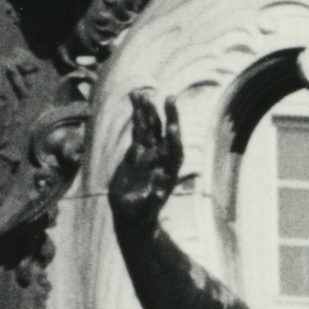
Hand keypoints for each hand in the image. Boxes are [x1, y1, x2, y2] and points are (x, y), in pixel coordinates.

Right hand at [107, 89, 184, 235]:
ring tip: (143, 94)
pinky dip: (137, 115)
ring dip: (149, 110)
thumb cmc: (141, 214)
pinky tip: (134, 99)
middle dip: (168, 116)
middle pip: (166, 133)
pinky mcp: (137, 151)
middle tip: (170, 99)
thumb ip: (151, 201)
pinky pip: (138, 129)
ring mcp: (150, 153)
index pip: (175, 152)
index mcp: (168, 172)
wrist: (133, 214)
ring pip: (151, 127)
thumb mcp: (145, 211)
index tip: (172, 129)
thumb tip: (155, 193)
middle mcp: (161, 159)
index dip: (174, 141)